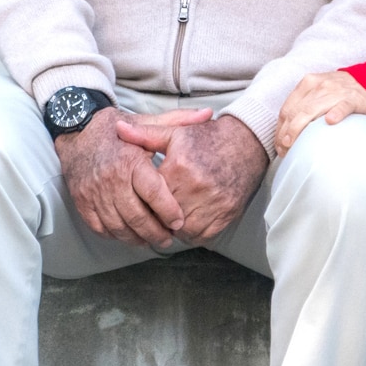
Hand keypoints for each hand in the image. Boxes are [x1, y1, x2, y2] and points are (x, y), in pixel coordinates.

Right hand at [56, 107, 212, 248]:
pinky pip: (100, 227)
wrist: (75, 131)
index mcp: (130, 160)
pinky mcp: (81, 201)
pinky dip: (115, 235)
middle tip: (168, 238)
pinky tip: (127, 234)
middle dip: (156, 233)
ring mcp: (94, 192)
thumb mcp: (145, 122)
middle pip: (137, 216)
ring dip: (137, 238)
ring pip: (119, 227)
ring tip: (150, 239)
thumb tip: (208, 113)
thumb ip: (177, 121)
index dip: (169, 211)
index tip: (179, 221)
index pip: (153, 193)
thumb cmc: (114, 129)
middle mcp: (111, 178)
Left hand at [113, 114, 267, 246]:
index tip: (143, 199)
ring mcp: (214, 203)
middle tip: (155, 212)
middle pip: (165, 216)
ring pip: (183, 230)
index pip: (152, 195)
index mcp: (180, 167)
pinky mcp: (227, 214)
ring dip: (175, 227)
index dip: (146, 200)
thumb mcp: (176, 132)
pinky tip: (190, 220)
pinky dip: (193, 232)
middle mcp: (197, 187)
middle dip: (158, 216)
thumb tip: (118, 130)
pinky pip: (202, 235)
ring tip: (172, 217)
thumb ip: (145, 135)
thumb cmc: (208, 138)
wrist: (247, 143)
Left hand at [274, 71, 365, 155]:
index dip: (280, 128)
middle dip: (287, 133)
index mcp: (308, 83)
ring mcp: (336, 91)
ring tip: (294, 146)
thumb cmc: (341, 93)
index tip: (279, 145)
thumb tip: (286, 131)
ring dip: (300, 130)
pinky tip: (330, 122)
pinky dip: (336, 113)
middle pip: (297, 112)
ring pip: (312, 110)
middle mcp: (319, 85)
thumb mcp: (319, 92)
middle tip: (284, 151)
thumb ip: (304, 105)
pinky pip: (342, 106)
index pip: (287, 108)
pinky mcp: (353, 98)